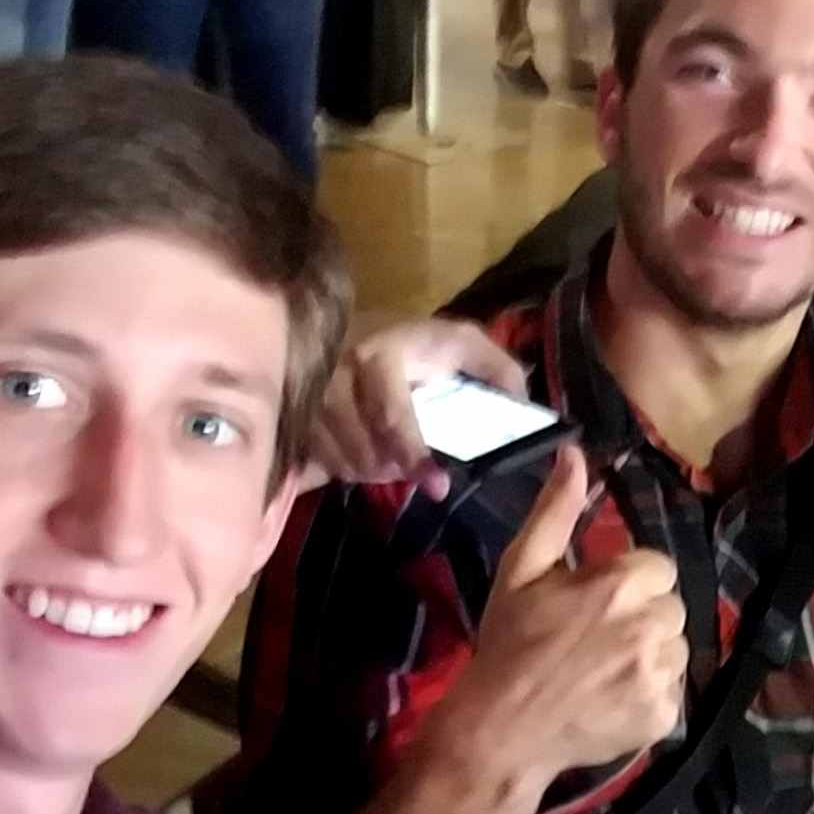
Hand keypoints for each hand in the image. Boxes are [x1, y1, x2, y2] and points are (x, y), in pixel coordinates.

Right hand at [310, 316, 526, 499]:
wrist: (358, 326)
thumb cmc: (420, 344)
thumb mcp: (465, 345)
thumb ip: (499, 371)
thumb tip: (523, 409)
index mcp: (382, 353)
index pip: (392, 414)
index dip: (414, 454)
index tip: (438, 487)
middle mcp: (336, 372)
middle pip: (365, 449)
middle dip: (395, 468)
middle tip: (418, 468)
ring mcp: (306, 394)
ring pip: (341, 460)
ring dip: (370, 470)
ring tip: (390, 457)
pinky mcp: (290, 413)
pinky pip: (316, 460)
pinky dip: (343, 467)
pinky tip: (358, 454)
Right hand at [423, 445, 689, 783]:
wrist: (502, 727)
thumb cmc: (509, 643)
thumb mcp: (522, 569)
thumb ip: (555, 511)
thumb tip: (575, 454)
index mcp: (622, 584)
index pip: (658, 567)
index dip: (628, 583)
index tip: (597, 601)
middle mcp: (650, 626)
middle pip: (671, 607)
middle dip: (643, 615)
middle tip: (598, 637)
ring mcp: (660, 675)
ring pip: (676, 649)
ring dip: (650, 654)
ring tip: (605, 669)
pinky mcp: (663, 715)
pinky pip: (672, 692)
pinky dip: (649, 695)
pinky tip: (613, 697)